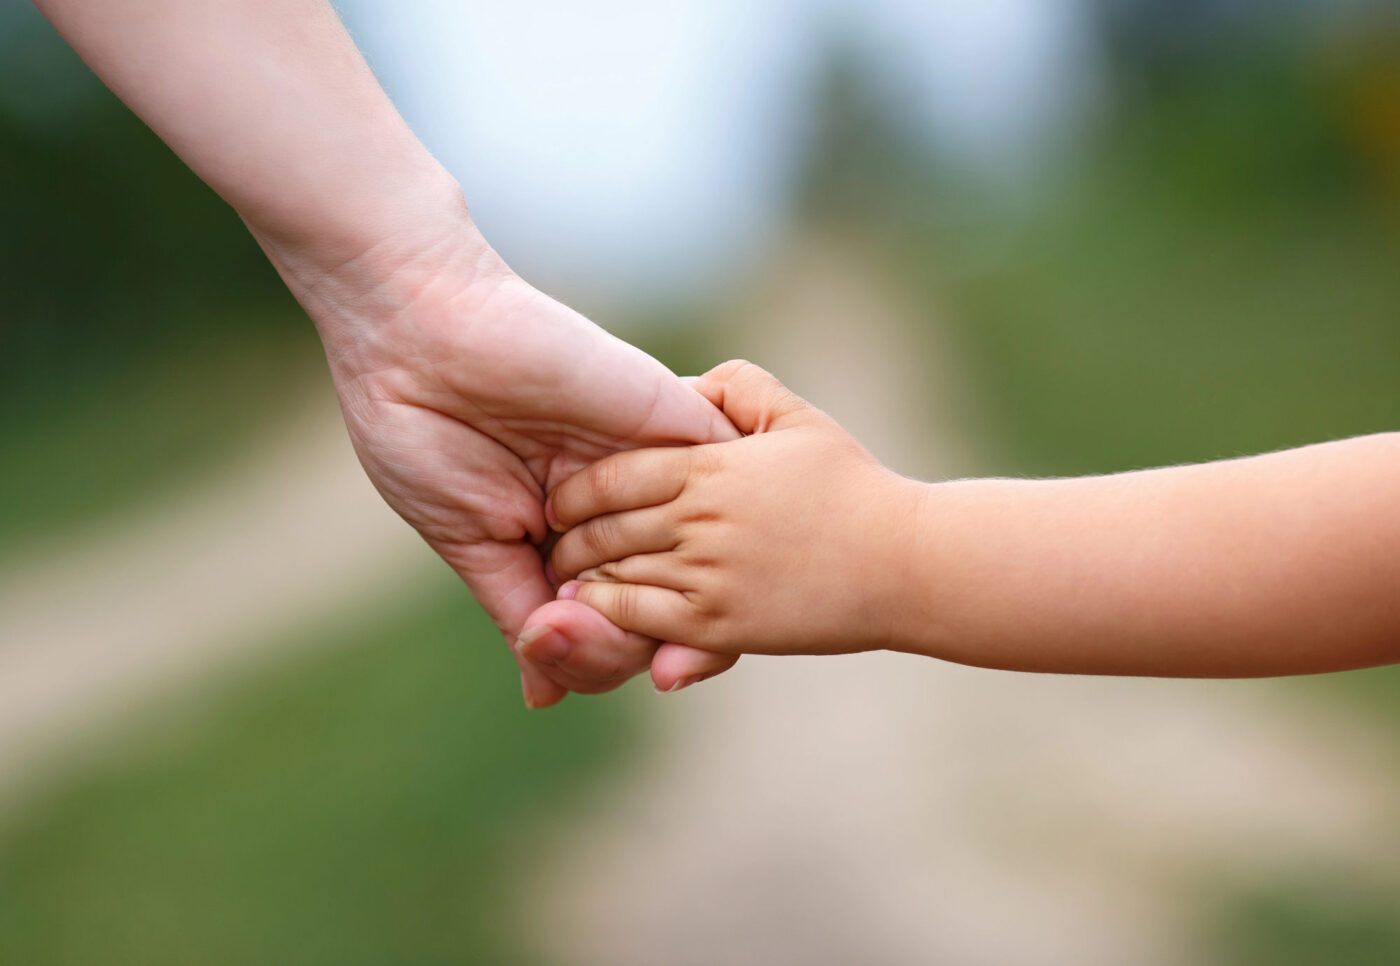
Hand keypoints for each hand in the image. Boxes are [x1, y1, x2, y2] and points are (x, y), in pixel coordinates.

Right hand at [270, 212, 741, 705]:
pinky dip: (718, 539)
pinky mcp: (676, 420)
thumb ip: (525, 615)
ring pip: (708, 556)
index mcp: (574, 535)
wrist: (415, 330)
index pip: (621, 615)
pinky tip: (685, 575)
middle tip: (602, 654)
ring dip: (686, 610)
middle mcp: (624, 505)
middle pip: (673, 598)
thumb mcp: (473, 544)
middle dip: (650, 645)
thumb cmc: (424, 431)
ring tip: (641, 632)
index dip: (608, 660)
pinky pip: (732, 482)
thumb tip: (546, 697)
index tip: (563, 675)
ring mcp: (653, 465)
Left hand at [547, 361, 921, 665]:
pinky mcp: (721, 625)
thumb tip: (682, 389)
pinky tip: (597, 610)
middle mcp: (702, 519)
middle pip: (602, 527)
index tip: (561, 499)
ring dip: (579, 576)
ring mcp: (710, 575)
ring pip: (614, 573)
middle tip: (552, 541)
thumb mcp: (796, 417)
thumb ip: (736, 387)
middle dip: (567, 535)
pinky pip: (640, 618)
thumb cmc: (851, 485)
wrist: (905, 562)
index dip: (576, 490)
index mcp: (713, 467)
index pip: (614, 475)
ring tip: (564, 578)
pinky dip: (607, 613)